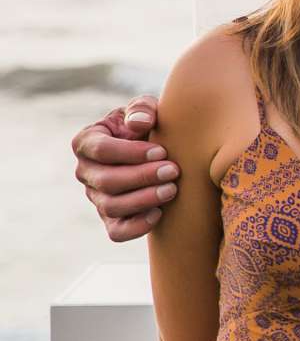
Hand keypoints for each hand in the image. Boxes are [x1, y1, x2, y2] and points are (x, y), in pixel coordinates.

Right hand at [73, 95, 176, 240]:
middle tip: (173, 171)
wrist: (159, 151)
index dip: (131, 153)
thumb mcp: (145, 110)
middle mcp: (86, 172)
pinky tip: (160, 214)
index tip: (161, 151)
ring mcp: (96, 197)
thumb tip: (140, 123)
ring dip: (144, 199)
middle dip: (142, 177)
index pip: (100, 150)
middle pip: (106, 181)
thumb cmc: (149, 125)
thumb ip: (141, 109)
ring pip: (111, 206)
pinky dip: (137, 226)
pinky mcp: (112, 218)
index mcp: (87, 142)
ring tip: (172, 189)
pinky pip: (117, 231)